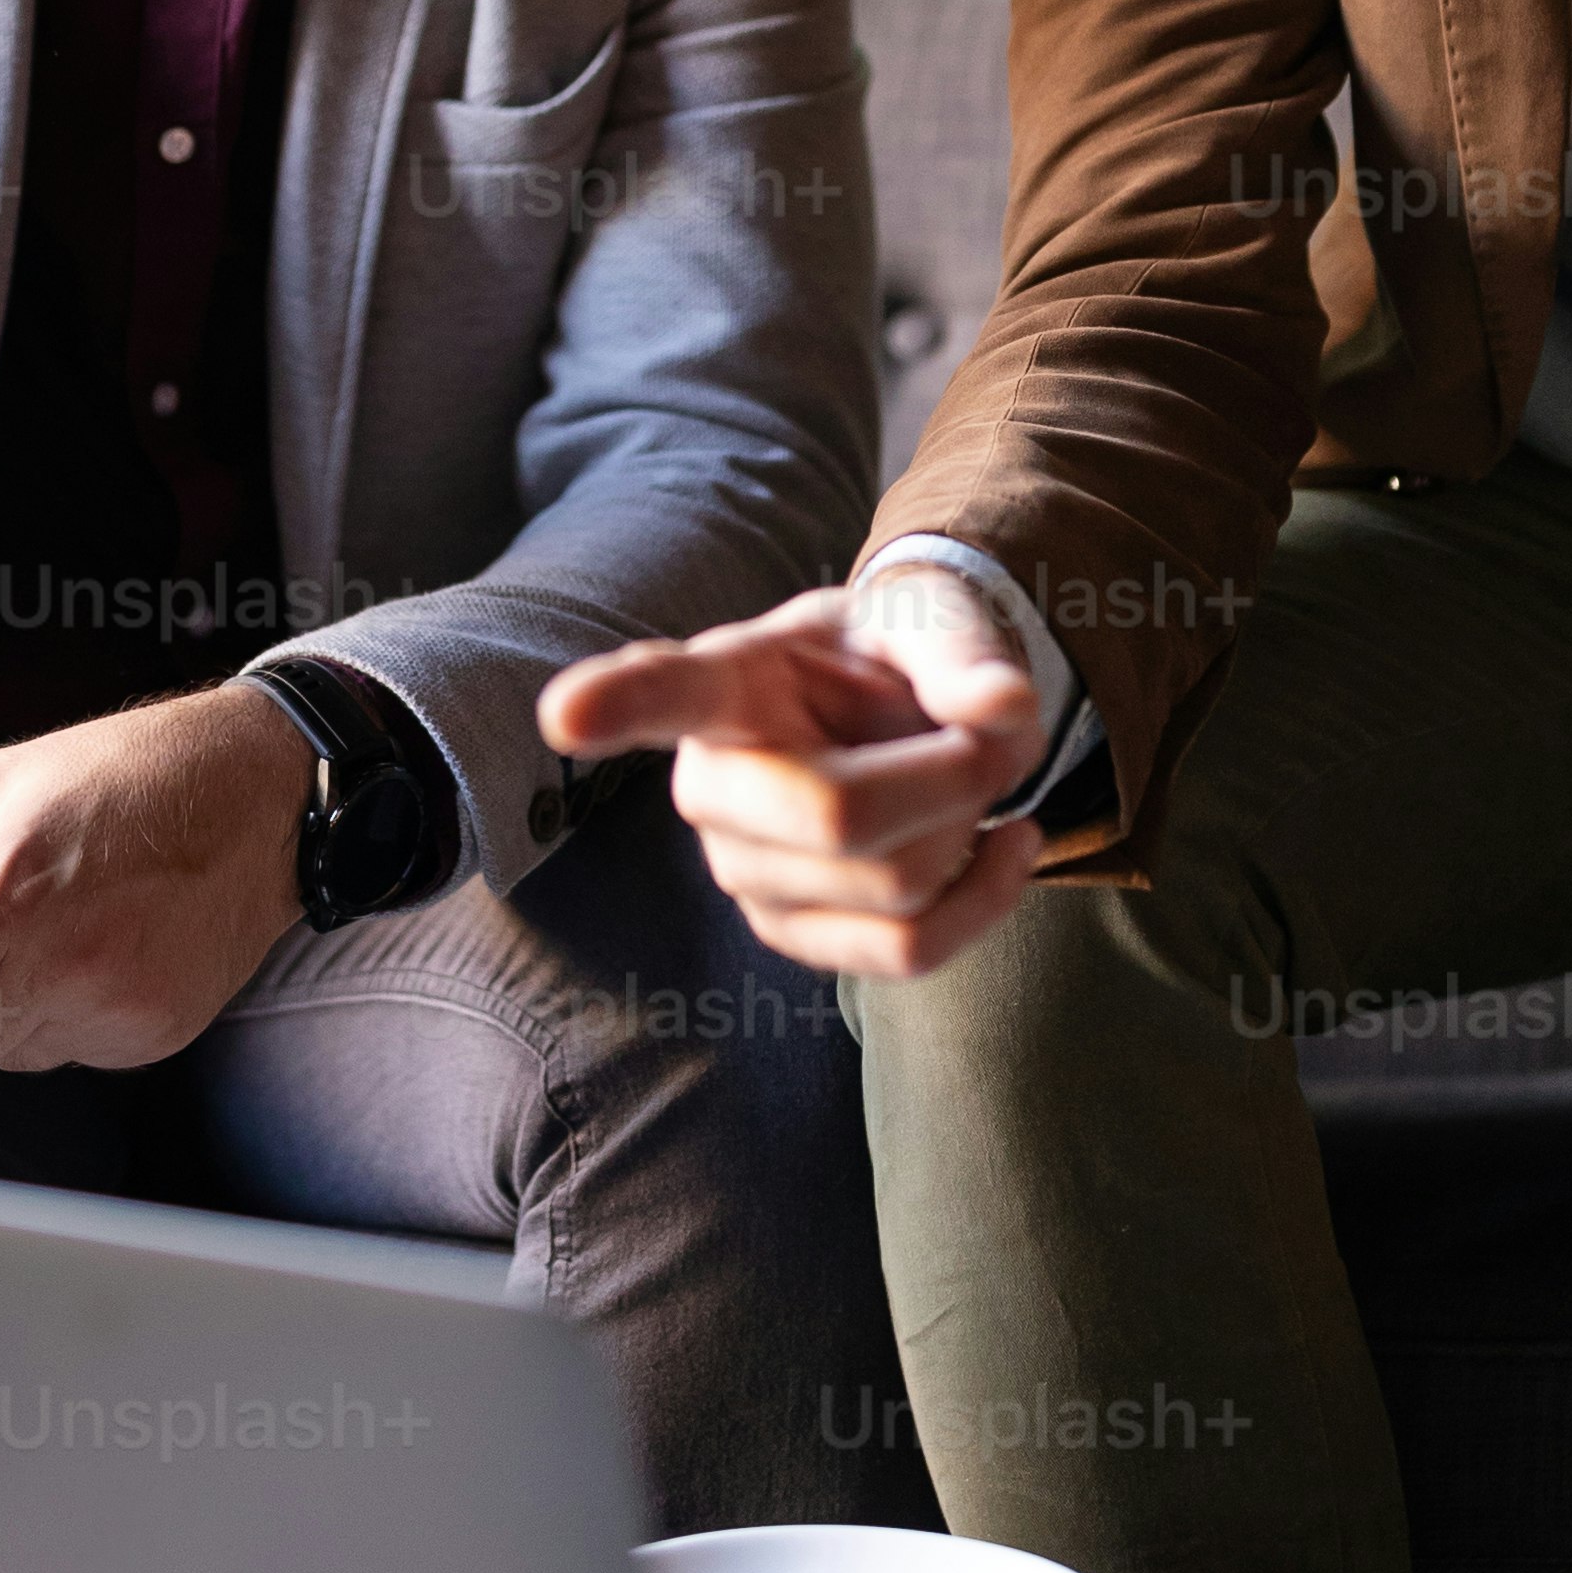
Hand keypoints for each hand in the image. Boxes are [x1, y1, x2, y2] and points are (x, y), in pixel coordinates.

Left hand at [0, 684, 314, 1096]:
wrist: (263, 795)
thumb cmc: (131, 776)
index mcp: (8, 892)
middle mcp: (62, 961)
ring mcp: (113, 1007)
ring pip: (3, 1056)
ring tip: (42, 930)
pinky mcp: (151, 1034)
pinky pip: (66, 1052)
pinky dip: (55, 1015)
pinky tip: (90, 949)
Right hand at [539, 571, 1052, 981]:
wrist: (898, 717)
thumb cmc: (892, 658)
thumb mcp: (931, 622)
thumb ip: (965, 653)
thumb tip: (1003, 712)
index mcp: (728, 681)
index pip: (666, 691)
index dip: (616, 703)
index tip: (566, 714)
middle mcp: (710, 785)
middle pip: (842, 814)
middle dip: (956, 776)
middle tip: (990, 732)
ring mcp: (743, 873)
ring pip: (897, 886)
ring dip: (971, 829)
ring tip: (969, 779)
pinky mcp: (792, 936)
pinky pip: (910, 950)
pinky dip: (986, 899)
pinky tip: (1005, 845)